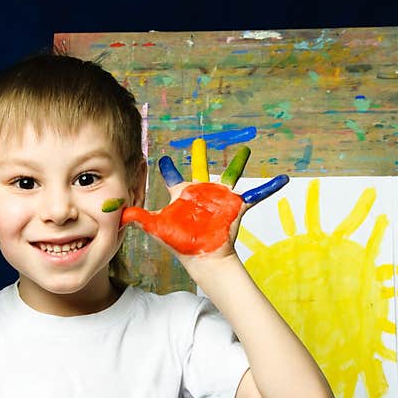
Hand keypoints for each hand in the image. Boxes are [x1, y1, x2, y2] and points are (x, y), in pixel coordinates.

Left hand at [114, 138, 288, 258]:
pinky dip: (271, 187)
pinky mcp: (236, 204)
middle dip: (200, 155)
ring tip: (247, 149)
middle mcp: (201, 193)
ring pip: (230, 174)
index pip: (172, 177)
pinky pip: (257, 194)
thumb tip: (113, 210)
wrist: (204, 257)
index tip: (162, 158)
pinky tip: (284, 179)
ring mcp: (220, 198)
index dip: (167, 167)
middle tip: (198, 141)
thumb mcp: (157, 227)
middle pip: (201, 168)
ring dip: (238, 163)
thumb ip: (137, 216)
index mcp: (182, 195)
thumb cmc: (181, 244)